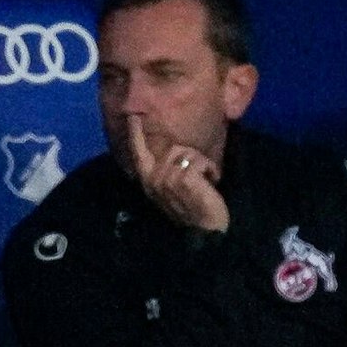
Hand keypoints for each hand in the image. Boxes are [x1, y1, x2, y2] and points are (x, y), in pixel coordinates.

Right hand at [127, 114, 228, 232]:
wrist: (206, 230)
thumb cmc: (192, 210)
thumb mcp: (172, 191)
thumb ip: (166, 173)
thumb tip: (171, 153)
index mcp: (148, 181)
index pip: (139, 153)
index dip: (136, 135)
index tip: (134, 117)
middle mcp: (154, 178)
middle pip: (174, 148)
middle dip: (193, 157)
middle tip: (200, 177)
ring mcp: (168, 177)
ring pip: (189, 153)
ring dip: (204, 165)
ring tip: (206, 182)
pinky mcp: (184, 177)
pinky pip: (201, 161)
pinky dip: (211, 170)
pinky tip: (212, 183)